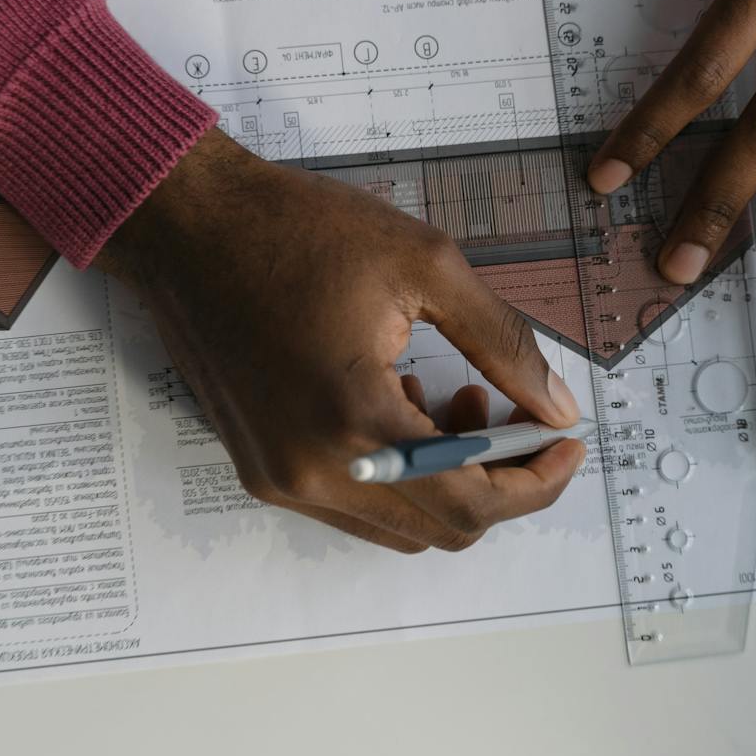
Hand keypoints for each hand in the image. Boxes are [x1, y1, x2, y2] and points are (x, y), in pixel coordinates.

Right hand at [96, 129, 586, 552]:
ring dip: (447, 481)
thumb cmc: (299, 230)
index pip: (473, 502)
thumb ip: (502, 343)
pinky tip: (401, 400)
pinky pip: (352, 504)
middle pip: (441, 529)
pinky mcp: (259, 468)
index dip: (537, 482)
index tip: (567, 442)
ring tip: (456, 396)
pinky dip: (398, 476)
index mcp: (355, 421)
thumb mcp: (425, 265)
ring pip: (398, 525)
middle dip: (498, 480)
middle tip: (518, 414)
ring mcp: (278, 479)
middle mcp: (312, 471)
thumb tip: (557, 407)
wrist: (187, 226)